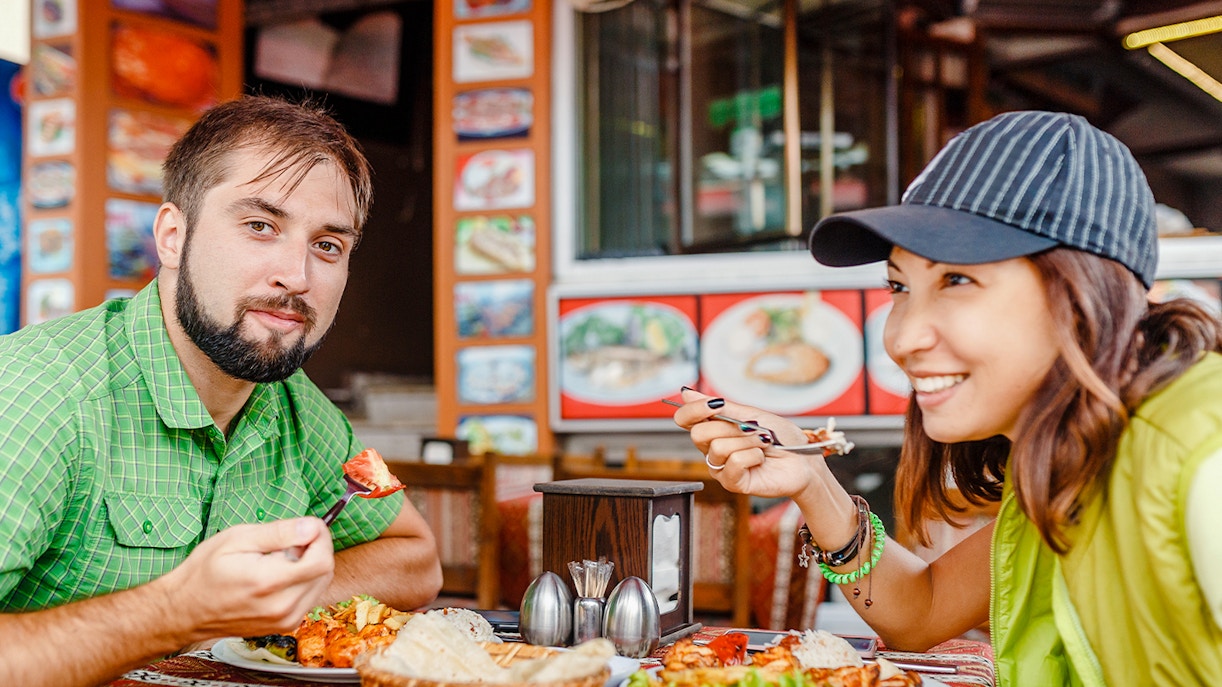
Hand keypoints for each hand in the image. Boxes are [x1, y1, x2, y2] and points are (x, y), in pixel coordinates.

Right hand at [158, 517, 334, 641]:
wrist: (186, 610)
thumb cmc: (205, 572)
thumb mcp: (237, 539)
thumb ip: (279, 533)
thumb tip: (312, 527)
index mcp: (269, 583)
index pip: (321, 560)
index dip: (320, 538)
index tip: (308, 527)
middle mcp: (282, 607)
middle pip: (325, 571)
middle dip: (314, 550)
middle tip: (287, 542)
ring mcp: (285, 620)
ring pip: (320, 584)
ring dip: (309, 566)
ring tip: (278, 560)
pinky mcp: (286, 625)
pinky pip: (310, 596)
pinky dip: (302, 581)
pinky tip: (278, 576)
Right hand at [672, 388, 821, 498]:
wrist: (803, 459)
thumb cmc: (781, 437)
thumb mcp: (750, 414)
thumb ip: (720, 407)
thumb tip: (687, 393)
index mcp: (714, 429)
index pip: (685, 419)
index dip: (694, 409)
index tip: (716, 404)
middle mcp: (713, 449)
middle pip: (698, 433)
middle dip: (730, 427)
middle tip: (752, 428)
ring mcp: (721, 467)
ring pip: (718, 447)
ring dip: (748, 440)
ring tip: (764, 443)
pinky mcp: (732, 483)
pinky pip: (733, 463)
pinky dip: (753, 455)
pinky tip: (761, 458)